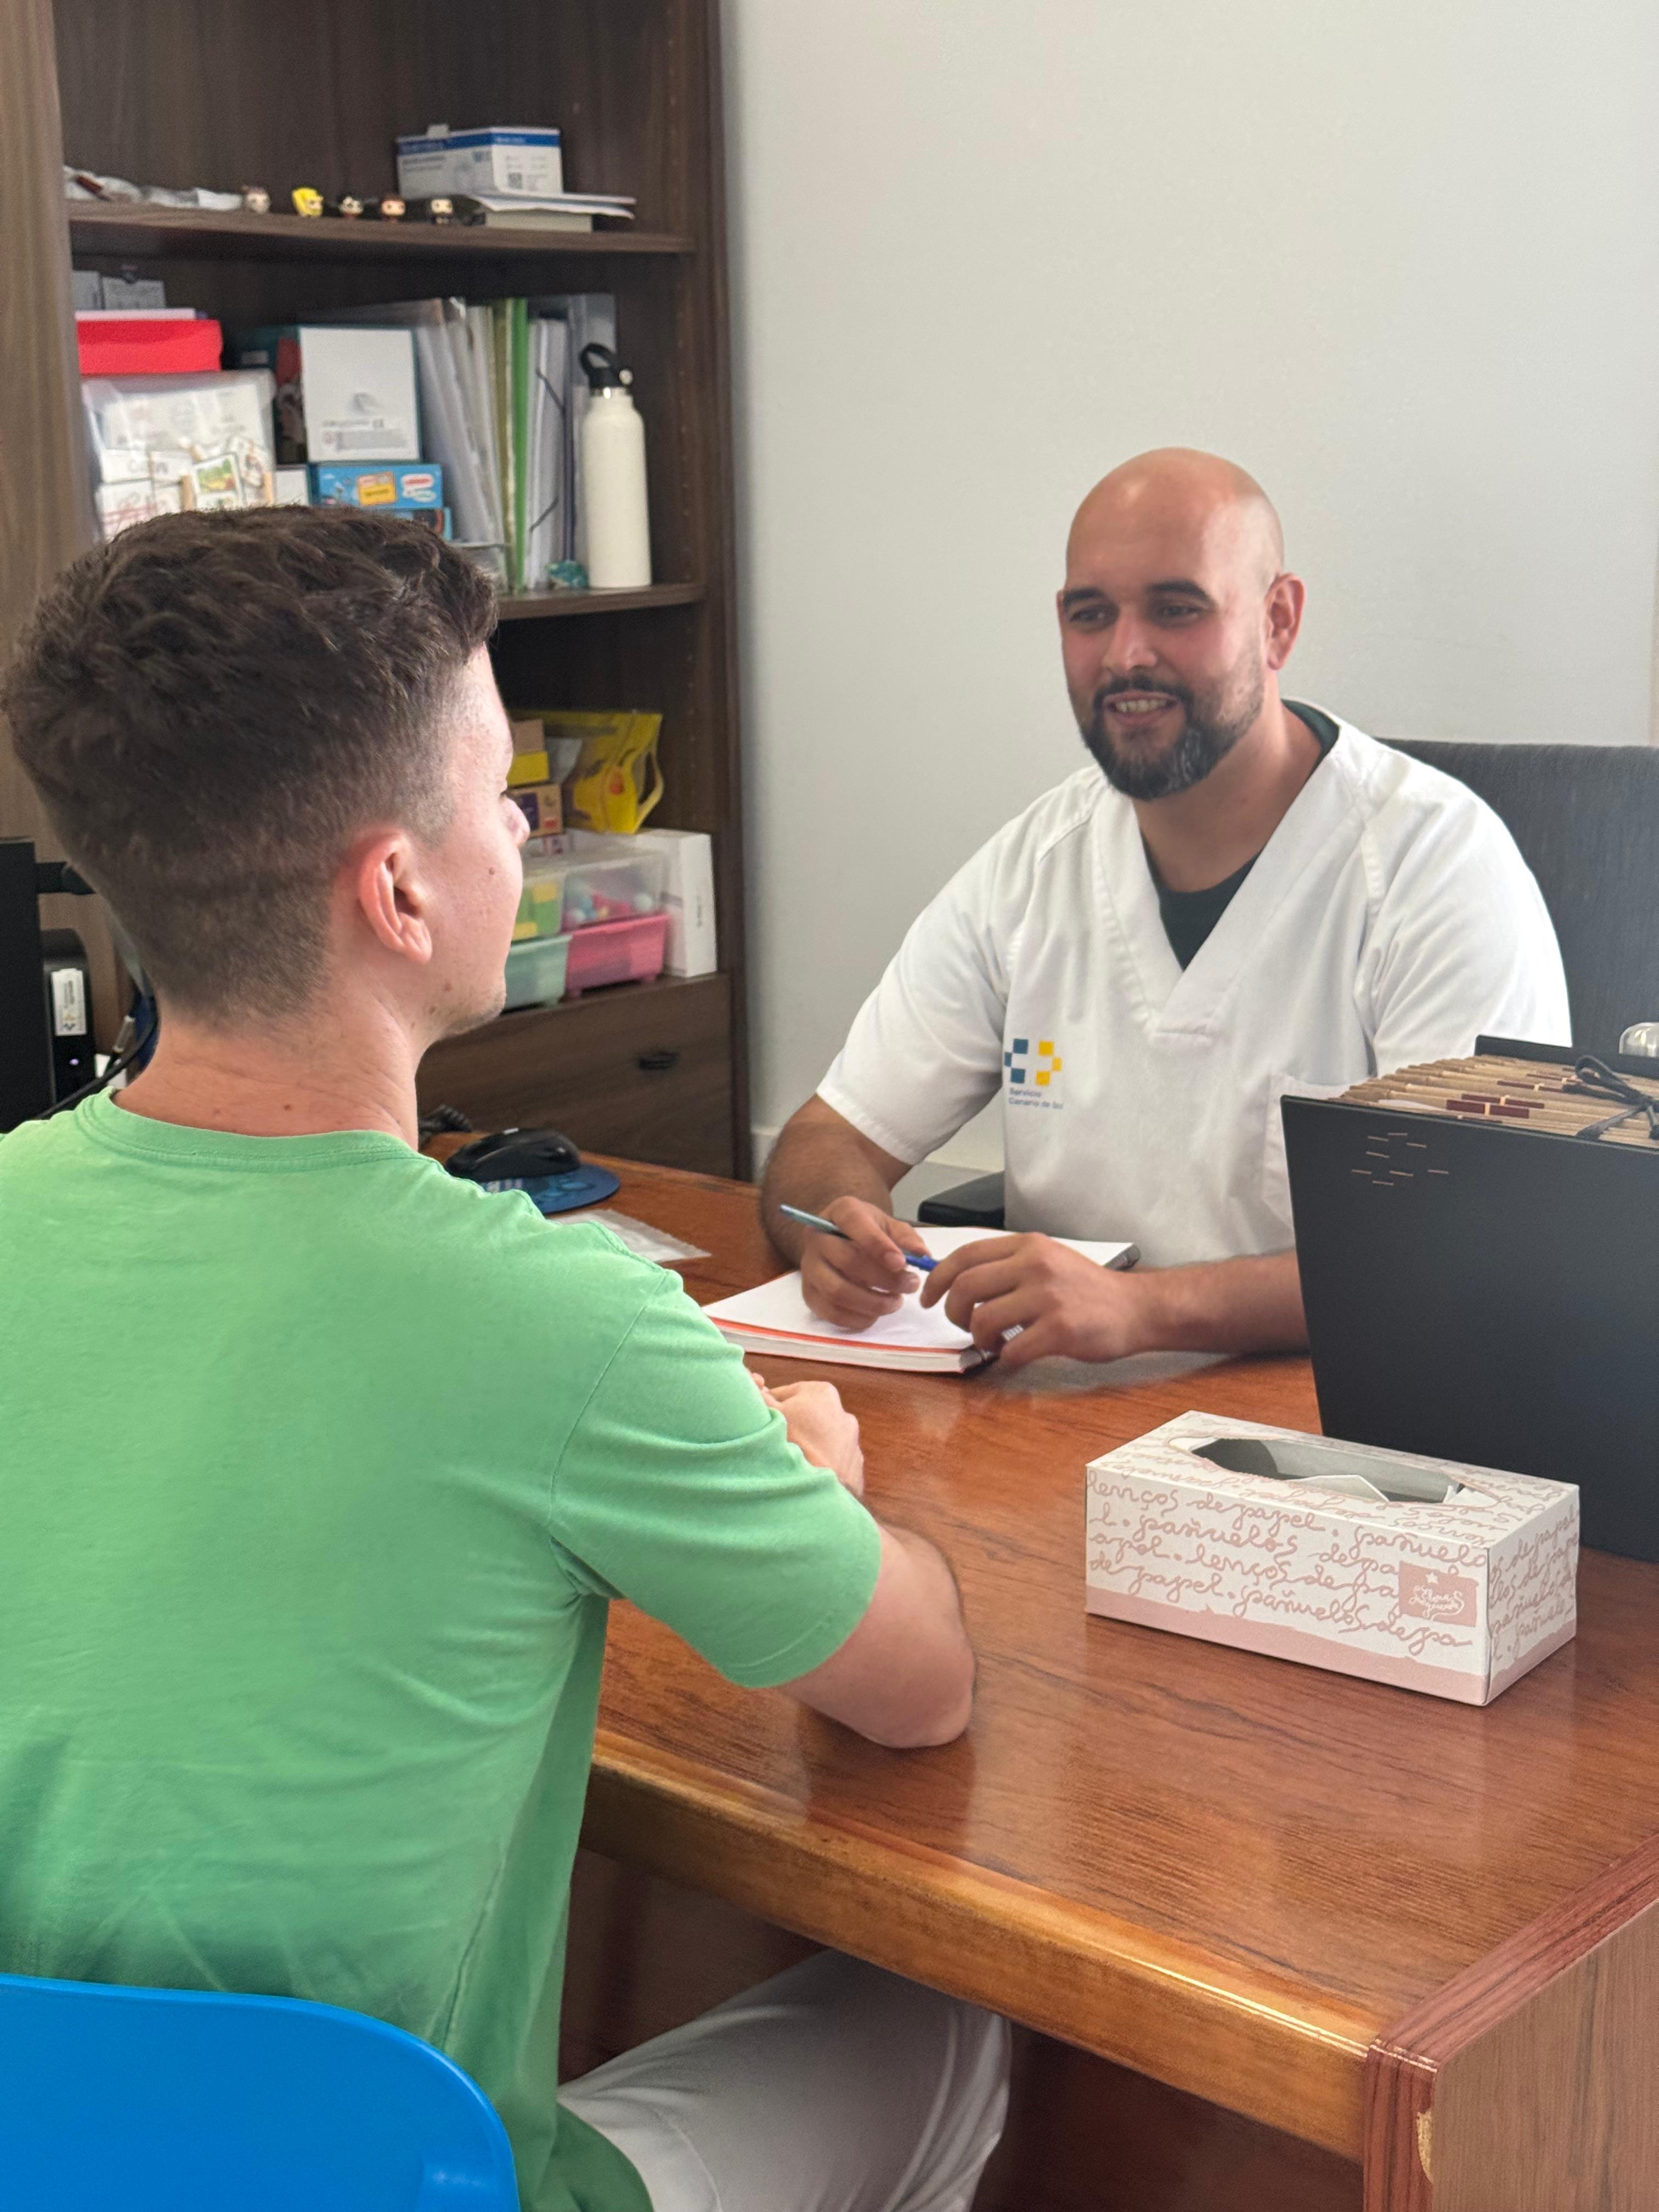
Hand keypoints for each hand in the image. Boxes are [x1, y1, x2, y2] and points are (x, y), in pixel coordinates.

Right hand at [754, 1374, 865, 1496]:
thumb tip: (750, 1382)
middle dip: (789, 1427)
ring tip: (790, 1460)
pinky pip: (830, 1461)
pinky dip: (819, 1464)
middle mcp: (843, 1412)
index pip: (785, 1394)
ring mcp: (851, 1440)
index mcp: (822, 1392)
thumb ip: (758, 1395)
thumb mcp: (768, 1413)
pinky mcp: (854, 1465)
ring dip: (805, 1446)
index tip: (760, 1422)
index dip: (768, 1408)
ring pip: (818, 1439)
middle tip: (773, 1442)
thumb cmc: (793, 1443)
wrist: (819, 1488)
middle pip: (804, 1417)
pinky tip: (805, 1473)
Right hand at [797, 1197, 932, 1329]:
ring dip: (873, 1302)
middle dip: (884, 1278)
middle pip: (847, 1261)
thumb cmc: (868, 1232)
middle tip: (911, 1285)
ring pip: (838, 1291)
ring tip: (896, 1301)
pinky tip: (876, 1313)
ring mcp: (809, 1267)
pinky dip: (859, 1319)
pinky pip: (831, 1313)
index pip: (854, 1223)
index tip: (902, 1263)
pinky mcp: (809, 1293)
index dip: (878, 1245)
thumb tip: (923, 1256)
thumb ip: (906, 1238)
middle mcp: (817, 1237)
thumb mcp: (888, 1225)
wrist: (839, 1241)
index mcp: (840, 1212)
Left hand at [919, 1234, 1153, 1371]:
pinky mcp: (1059, 1330)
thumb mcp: (1047, 1259)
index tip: (928, 1298)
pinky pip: (1012, 1350)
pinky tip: (1017, 1353)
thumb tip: (958, 1280)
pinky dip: (1006, 1358)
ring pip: (983, 1320)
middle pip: (965, 1287)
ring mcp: (1048, 1297)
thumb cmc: (1087, 1289)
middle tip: (964, 1325)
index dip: (937, 1279)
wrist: (1136, 1308)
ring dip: (980, 1338)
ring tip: (996, 1341)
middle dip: (954, 1313)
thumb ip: (1008, 1265)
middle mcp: (1035, 1265)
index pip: (964, 1255)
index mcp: (1028, 1246)